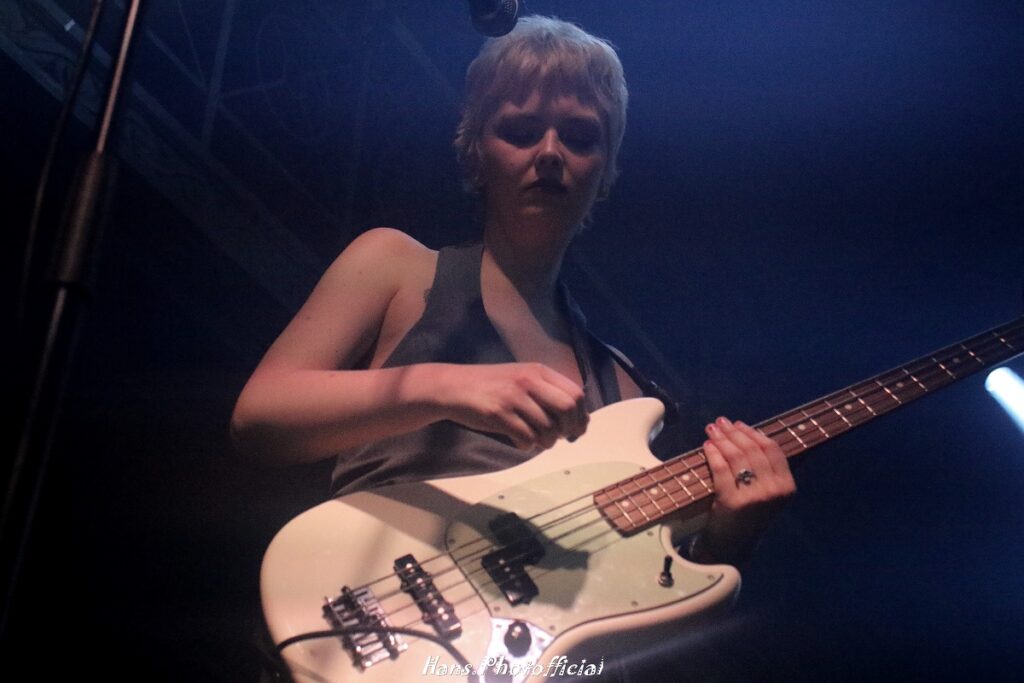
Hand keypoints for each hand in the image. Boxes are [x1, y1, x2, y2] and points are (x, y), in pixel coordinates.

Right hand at [437, 362, 588, 449]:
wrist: (453, 387)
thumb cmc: (490, 386)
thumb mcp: (521, 378)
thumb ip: (547, 392)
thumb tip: (578, 418)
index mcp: (538, 371)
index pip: (575, 393)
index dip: (581, 415)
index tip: (576, 429)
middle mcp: (528, 381)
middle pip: (567, 409)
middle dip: (569, 429)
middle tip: (561, 438)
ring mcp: (513, 397)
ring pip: (547, 428)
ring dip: (547, 442)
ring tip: (537, 441)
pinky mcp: (498, 414)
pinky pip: (526, 438)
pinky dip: (527, 446)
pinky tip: (519, 441)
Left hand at [696, 417, 795, 562]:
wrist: (733, 547)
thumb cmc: (748, 516)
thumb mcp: (767, 494)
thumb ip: (766, 469)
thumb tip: (748, 434)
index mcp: (787, 486)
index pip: (772, 449)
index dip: (754, 433)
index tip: (739, 424)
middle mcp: (774, 491)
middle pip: (753, 450)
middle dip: (735, 432)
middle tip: (721, 422)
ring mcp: (755, 497)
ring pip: (737, 457)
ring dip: (722, 438)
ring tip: (712, 430)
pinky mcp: (733, 502)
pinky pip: (721, 469)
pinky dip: (713, 454)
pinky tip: (707, 446)